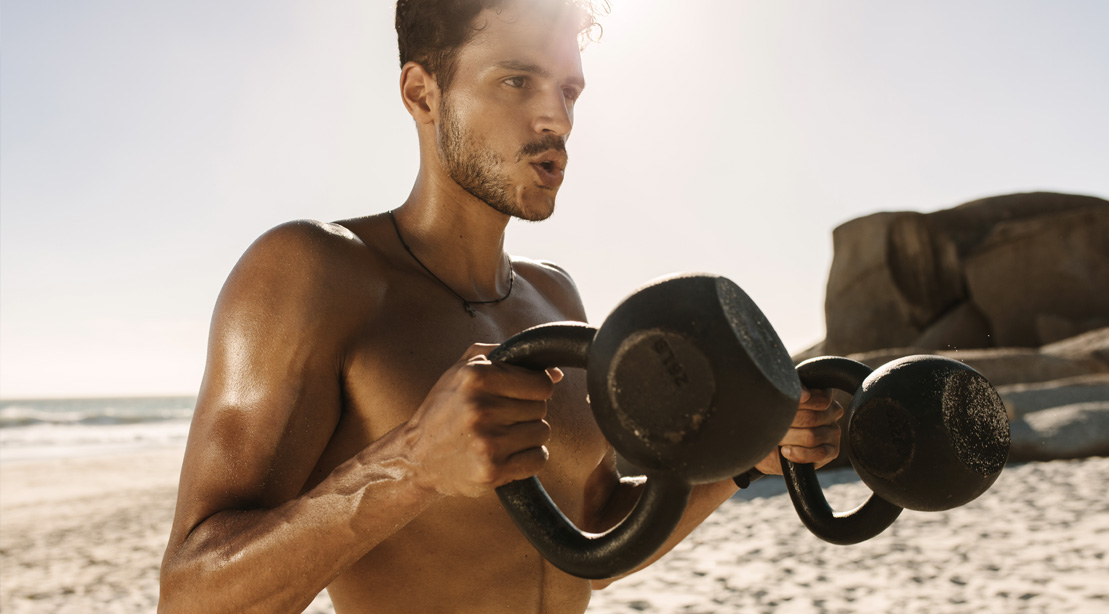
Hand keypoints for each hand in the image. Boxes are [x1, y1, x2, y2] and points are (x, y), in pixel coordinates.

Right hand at [403, 343, 562, 497]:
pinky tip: (505, 455)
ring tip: (500, 436)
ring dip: (527, 436)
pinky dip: (527, 459)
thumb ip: (507, 357)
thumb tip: (556, 373)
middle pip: (542, 408)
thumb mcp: (463, 369)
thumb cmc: (445, 408)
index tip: (516, 395)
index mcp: (476, 376)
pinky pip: (538, 459)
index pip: (541, 383)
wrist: (416, 457)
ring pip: (542, 433)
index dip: (533, 388)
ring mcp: (487, 442)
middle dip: (526, 412)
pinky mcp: (491, 471)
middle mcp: (481, 408)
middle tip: (501, 418)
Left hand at [753, 388, 843, 474]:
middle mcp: (832, 411)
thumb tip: (804, 394)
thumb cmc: (775, 416)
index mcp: (822, 393)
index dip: (799, 404)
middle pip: (812, 418)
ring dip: (790, 439)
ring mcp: (833, 431)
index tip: (782, 407)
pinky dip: (799, 454)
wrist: (769, 442)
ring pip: (812, 436)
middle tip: (775, 425)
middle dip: (789, 423)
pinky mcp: (832, 451)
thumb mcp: (780, 400)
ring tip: (778, 438)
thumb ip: (792, 391)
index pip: (821, 398)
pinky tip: (786, 451)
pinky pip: (819, 453)